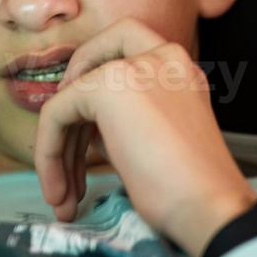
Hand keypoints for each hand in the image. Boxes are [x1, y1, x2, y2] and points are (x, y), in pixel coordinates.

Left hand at [33, 18, 256, 256]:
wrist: (209, 207)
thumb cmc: (188, 190)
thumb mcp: (154, 139)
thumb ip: (121, 121)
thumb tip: (81, 128)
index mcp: (179, 69)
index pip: (121, 48)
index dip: (90, 79)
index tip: (84, 133)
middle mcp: (162, 57)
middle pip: (90, 66)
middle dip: (69, 120)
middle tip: (63, 167)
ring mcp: (136, 66)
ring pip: (69, 97)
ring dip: (58, 151)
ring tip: (62, 199)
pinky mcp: (107, 86)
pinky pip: (55, 113)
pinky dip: (48, 153)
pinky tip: (59, 189)